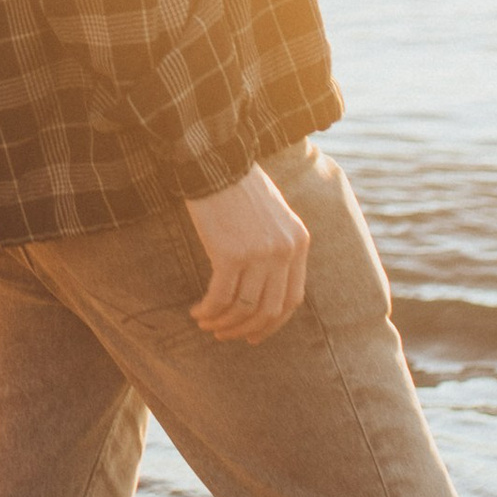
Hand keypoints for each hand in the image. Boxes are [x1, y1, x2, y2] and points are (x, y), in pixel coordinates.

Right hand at [184, 163, 311, 342]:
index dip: (273, 324)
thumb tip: (263, 289)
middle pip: (269, 309)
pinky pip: (220, 297)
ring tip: (206, 323)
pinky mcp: (230, 253)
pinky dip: (208, 310)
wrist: (216, 161)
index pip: (293, 299)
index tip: (254, 335)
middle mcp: (285, 251)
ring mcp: (259, 253)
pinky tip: (197, 311)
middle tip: (225, 335)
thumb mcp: (274, 217)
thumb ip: (278, 248)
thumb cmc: (239, 187)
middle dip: (245, 329)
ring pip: (243, 308)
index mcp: (299, 242)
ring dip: (223, 323)